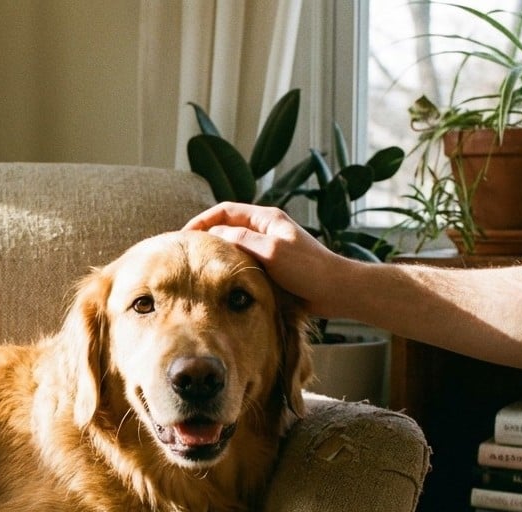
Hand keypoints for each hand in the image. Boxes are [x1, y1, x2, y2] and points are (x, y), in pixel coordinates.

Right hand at [183, 202, 358, 317]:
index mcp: (266, 218)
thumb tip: (215, 234)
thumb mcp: (271, 251)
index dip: (202, 220)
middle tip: (186, 251)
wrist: (337, 291)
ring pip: (234, 245)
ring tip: (197, 265)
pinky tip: (219, 279)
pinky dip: (228, 266)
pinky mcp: (271, 266)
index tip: (184, 235)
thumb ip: (242, 239)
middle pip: (227, 225)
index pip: (225, 210)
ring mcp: (268, 247)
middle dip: (205, 235)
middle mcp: (265, 229)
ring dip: (216, 252)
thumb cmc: (308, 269)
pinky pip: (242, 261)